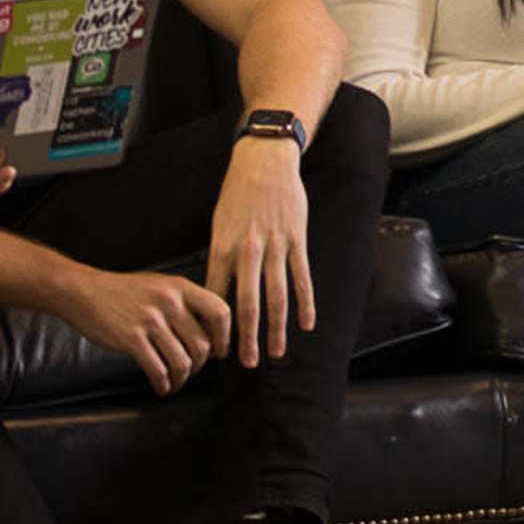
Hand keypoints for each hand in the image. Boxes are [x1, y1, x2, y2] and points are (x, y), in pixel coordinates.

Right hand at [62, 268, 233, 394]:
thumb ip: (184, 303)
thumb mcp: (160, 285)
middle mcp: (169, 302)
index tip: (219, 352)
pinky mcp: (131, 339)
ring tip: (175, 382)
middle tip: (192, 371)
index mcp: (180, 287)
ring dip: (181, 379)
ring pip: (182, 362)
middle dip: (200, 365)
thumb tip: (209, 333)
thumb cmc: (123, 291)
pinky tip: (161, 387)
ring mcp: (150, 321)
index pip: (220, 312)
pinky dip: (163, 384)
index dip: (224, 337)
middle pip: (202, 344)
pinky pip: (158, 370)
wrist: (83, 291)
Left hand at [206, 143, 315, 367]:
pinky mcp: (296, 240)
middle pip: (247, 304)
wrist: (264, 161)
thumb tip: (216, 289)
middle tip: (246, 363)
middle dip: (246, 338)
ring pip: (276, 296)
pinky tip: (306, 324)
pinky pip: (302, 278)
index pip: (217, 296)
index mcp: (222, 247)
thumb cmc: (238, 192)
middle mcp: (247, 251)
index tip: (216, 348)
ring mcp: (274, 247)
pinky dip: (305, 303)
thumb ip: (221, 255)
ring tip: (276, 353)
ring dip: (276, 328)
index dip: (216, 325)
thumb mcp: (219, 222)